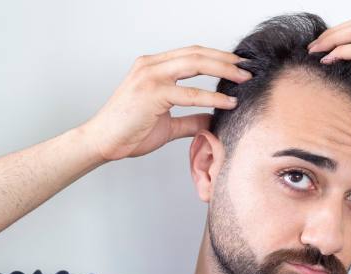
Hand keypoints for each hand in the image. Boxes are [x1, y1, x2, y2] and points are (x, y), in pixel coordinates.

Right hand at [80, 45, 251, 161]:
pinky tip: (229, 102)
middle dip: (226, 59)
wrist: (102, 143)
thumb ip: (191, 119)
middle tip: (248, 68)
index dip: (217, 57)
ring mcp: (150, 76)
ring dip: (223, 70)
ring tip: (245, 79)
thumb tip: (214, 120)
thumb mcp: (168, 124)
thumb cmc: (128, 132)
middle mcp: (151, 65)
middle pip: (197, 53)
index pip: (192, 54)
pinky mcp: (152, 93)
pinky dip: (212, 97)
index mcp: (153, 67)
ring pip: (194, 64)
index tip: (238, 67)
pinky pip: (189, 93)